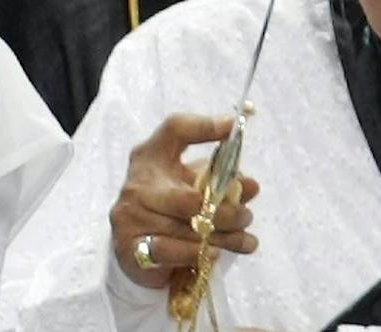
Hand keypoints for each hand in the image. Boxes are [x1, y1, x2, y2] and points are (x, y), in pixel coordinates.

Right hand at [108, 114, 260, 290]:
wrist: (135, 250)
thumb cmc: (169, 209)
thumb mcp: (193, 186)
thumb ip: (221, 182)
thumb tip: (251, 185)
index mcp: (151, 157)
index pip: (175, 130)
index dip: (203, 126)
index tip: (232, 128)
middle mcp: (137, 183)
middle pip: (192, 197)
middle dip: (227, 211)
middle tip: (246, 217)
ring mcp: (130, 216)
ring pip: (188, 228)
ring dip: (223, 238)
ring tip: (244, 240)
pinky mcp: (130, 248)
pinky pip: (173, 250)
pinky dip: (197, 253)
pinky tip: (215, 253)